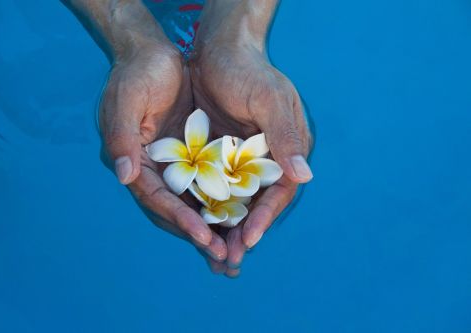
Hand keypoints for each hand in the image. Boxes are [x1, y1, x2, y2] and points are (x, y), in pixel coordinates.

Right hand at [65, 0, 229, 267]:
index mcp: (134, 162)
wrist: (154, 54)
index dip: (180, 219)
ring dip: (212, 230)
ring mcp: (172, 166)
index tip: (204, 238)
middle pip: (176, 211)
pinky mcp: (191, 157)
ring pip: (193, 205)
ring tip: (234, 254)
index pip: (157, 199)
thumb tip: (124, 177)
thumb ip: (121, 138)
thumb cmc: (138, 72)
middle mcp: (152, 171)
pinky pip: (207, 186)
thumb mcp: (127, 99)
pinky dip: (221, 205)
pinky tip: (240, 220)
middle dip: (199, 236)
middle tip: (225, 260)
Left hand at [190, 0, 313, 272]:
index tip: (247, 240)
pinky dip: (207, 207)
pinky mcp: (219, 156)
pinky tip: (195, 227)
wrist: (219, 49)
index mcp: (286, 149)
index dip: (264, 217)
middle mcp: (267, 159)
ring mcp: (242, 159)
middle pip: (256, 203)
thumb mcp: (270, 99)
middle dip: (243, 233)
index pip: (278, 192)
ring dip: (225, 228)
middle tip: (227, 263)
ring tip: (212, 257)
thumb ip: (286, 137)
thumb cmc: (249, 70)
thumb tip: (305, 177)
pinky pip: (213, 187)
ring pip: (234, 201)